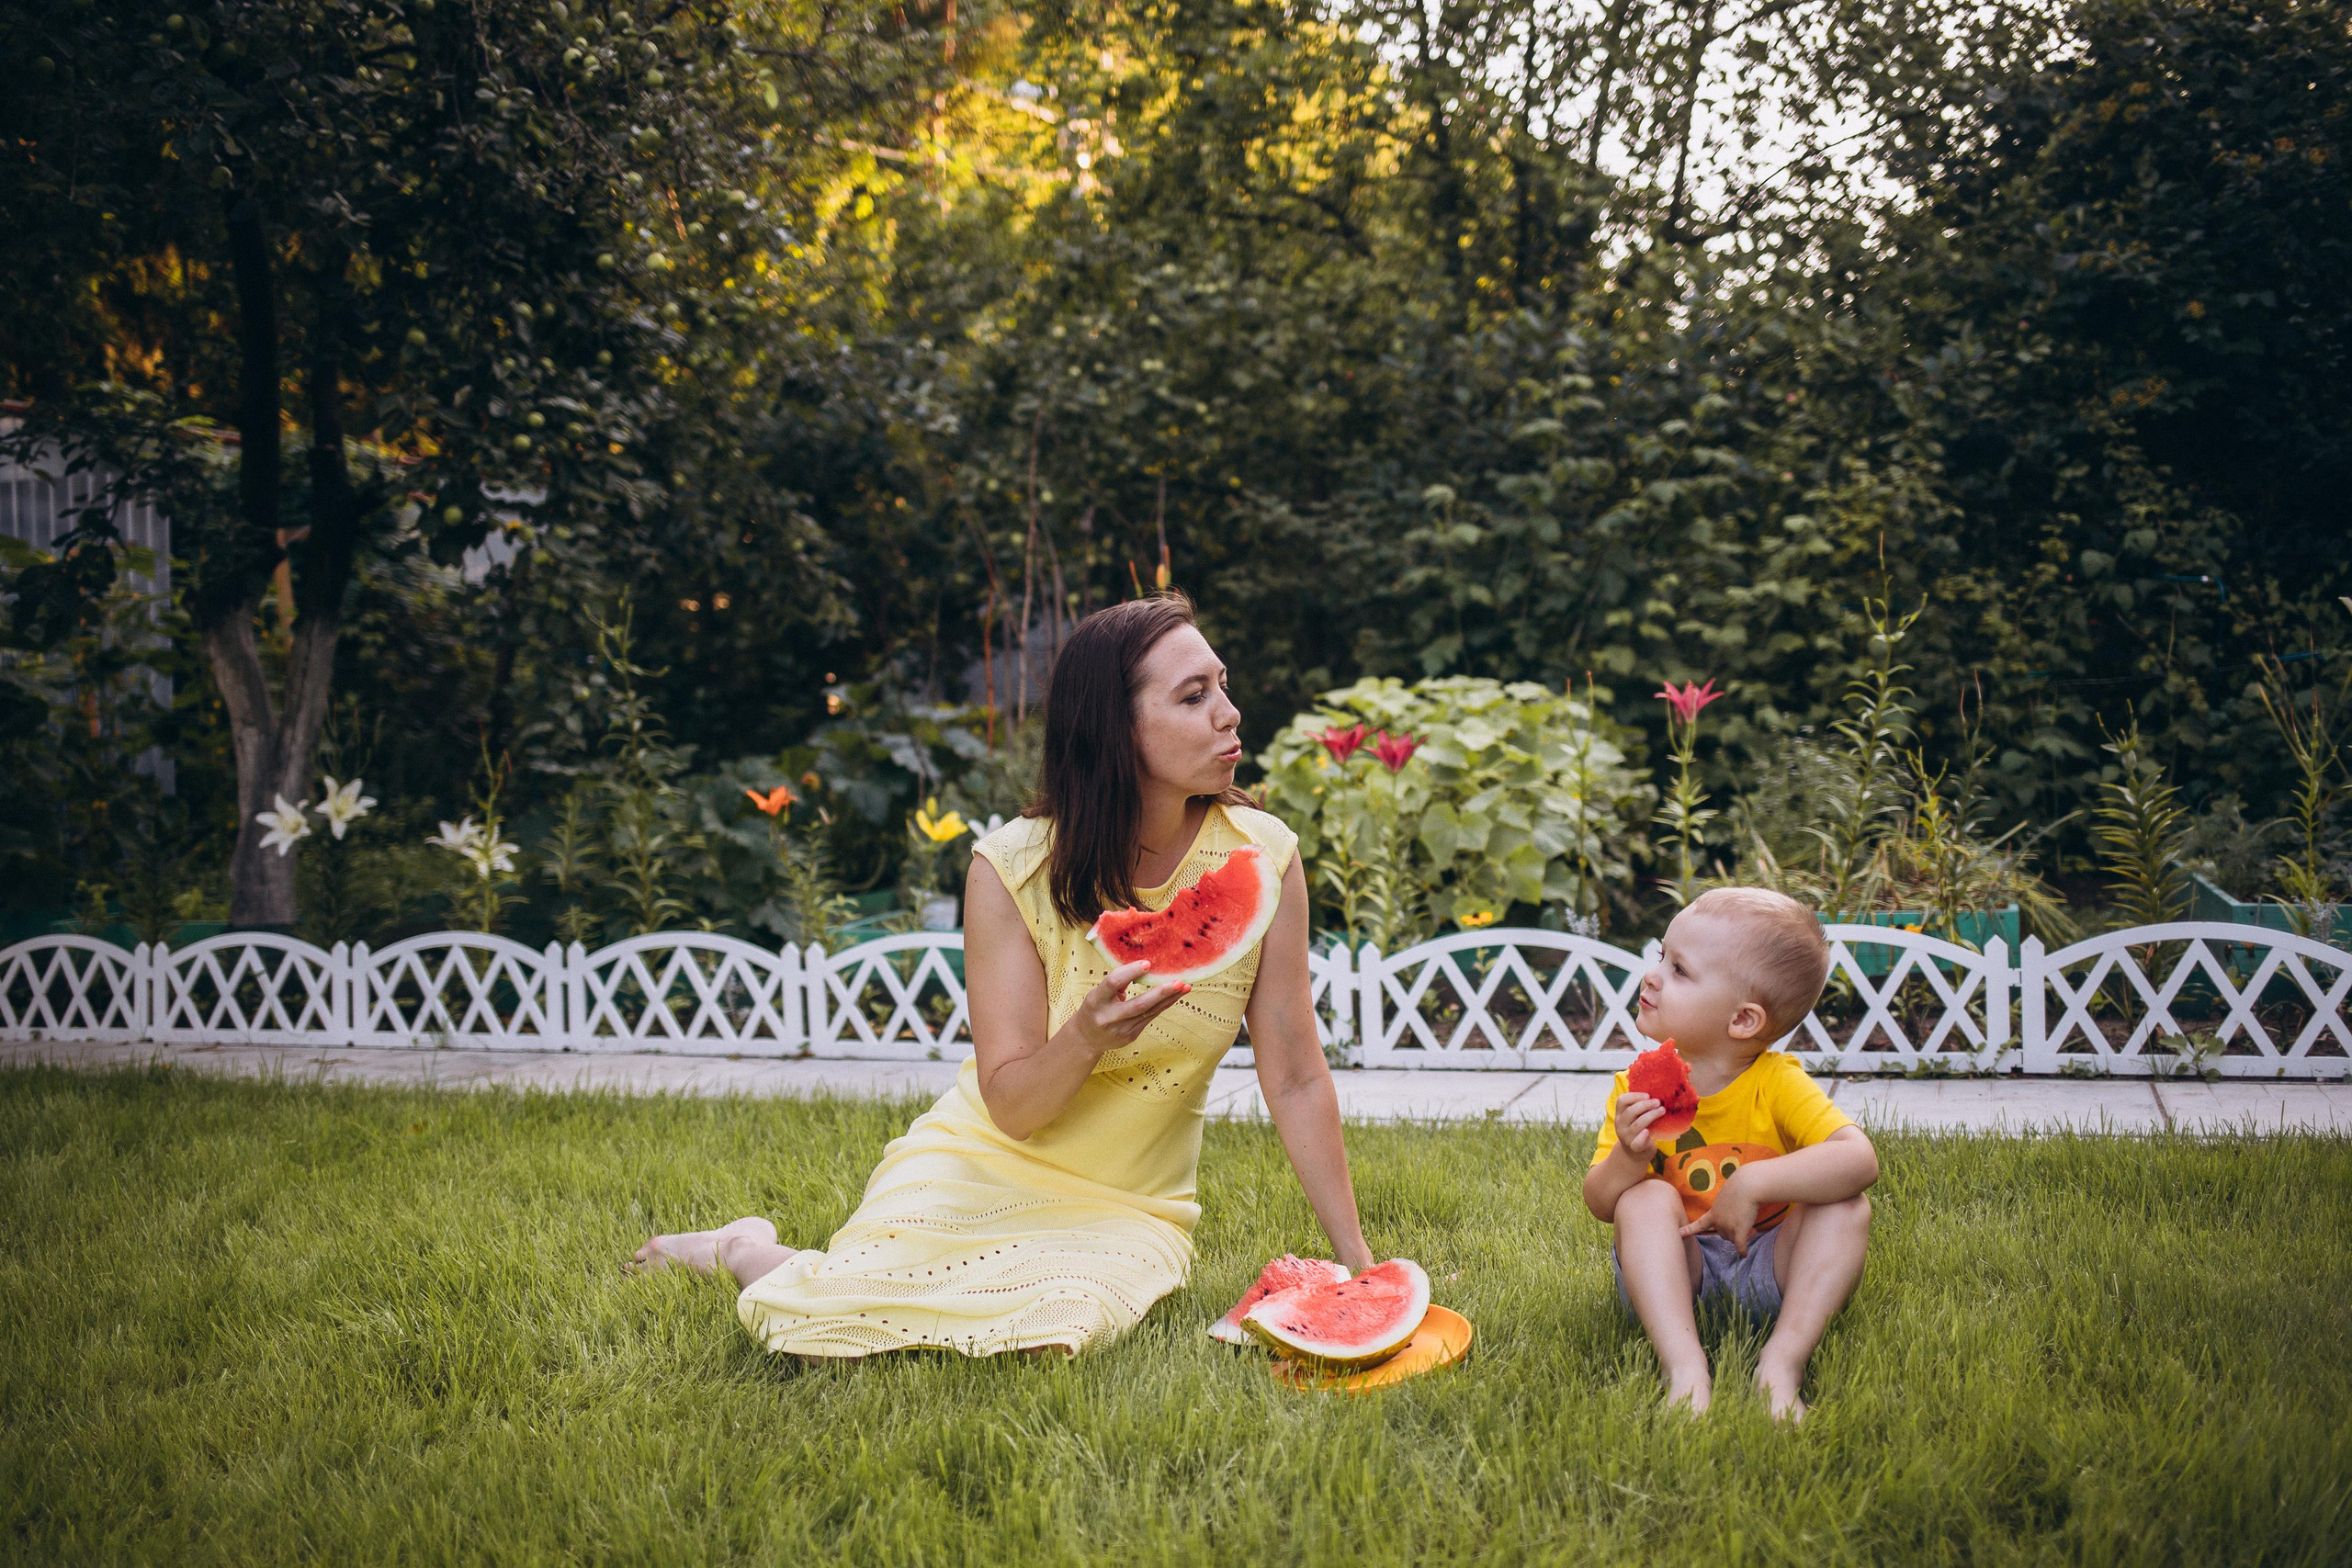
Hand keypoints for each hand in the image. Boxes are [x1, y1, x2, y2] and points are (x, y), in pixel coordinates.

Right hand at [1066, 961, 1190, 1056]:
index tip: (1148, 963)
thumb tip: (1144, 966)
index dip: (1130, 972)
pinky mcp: (1131, 1036)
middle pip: (1138, 1004)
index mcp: (1096, 1000)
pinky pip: (1151, 1017)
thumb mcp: (1098, 993)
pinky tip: (1175, 996)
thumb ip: (1118, 981)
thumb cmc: (1095, 1008)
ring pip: (1150, 1012)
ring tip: (1185, 986)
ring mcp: (1121, 1029)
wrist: (1087, 1038)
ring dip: (1169, 998)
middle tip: (1178, 981)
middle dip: (1160, 993)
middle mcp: (1108, 1017)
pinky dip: (1164, 1005)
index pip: (1113, 983)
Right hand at [1612, 1092, 1667, 1162]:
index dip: (1634, 1096)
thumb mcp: (1634, 1118)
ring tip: (1662, 1111)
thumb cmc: (1638, 1130)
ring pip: (1637, 1125)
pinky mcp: (1634, 1147)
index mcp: (1619, 1115)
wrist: (1634, 1153)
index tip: (1648, 1095)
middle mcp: (1620, 1125)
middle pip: (1630, 1112)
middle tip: (1658, 1102)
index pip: (1621, 1101)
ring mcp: (1626, 1137)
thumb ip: (1639, 1108)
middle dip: (1645, 1105)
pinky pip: (1637, 1142)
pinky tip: (1648, 1132)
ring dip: (1651, 1116)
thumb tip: (1656, 1092)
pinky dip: (1642, 1136)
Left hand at [1681, 1173, 1760, 1254]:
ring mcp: (1728, 1226)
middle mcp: (1718, 1221)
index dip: (1689, 1230)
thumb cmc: (1739, 1187)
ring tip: (1752, 1226)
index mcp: (1713, 1212)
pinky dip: (1742, 1251)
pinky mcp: (1739, 1230)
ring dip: (1743, 1236)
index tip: (1679, 1234)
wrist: (1747, 1186)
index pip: (1699, 1224)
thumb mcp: (1727, 1197)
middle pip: (1723, 1235)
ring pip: (1734, 1239)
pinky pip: (1740, 1245)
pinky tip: (1744, 1254)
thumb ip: (1726, 1207)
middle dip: (1733, 1233)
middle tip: (1745, 1225)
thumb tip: (1734, 1213)